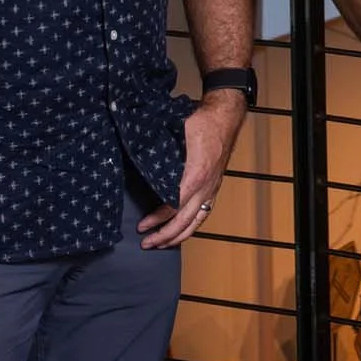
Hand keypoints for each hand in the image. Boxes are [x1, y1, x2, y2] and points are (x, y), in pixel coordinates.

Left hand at [141, 91, 245, 249]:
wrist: (225, 116)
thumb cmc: (201, 122)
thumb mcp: (177, 134)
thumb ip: (159, 151)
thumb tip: (135, 160)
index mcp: (195, 175)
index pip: (174, 207)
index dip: (157, 220)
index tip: (142, 226)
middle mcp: (205, 187)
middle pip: (185, 221)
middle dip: (165, 235)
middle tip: (146, 243)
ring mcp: (212, 188)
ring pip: (197, 221)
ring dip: (178, 236)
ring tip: (162, 244)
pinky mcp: (214, 186)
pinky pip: (204, 213)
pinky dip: (192, 226)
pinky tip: (183, 231)